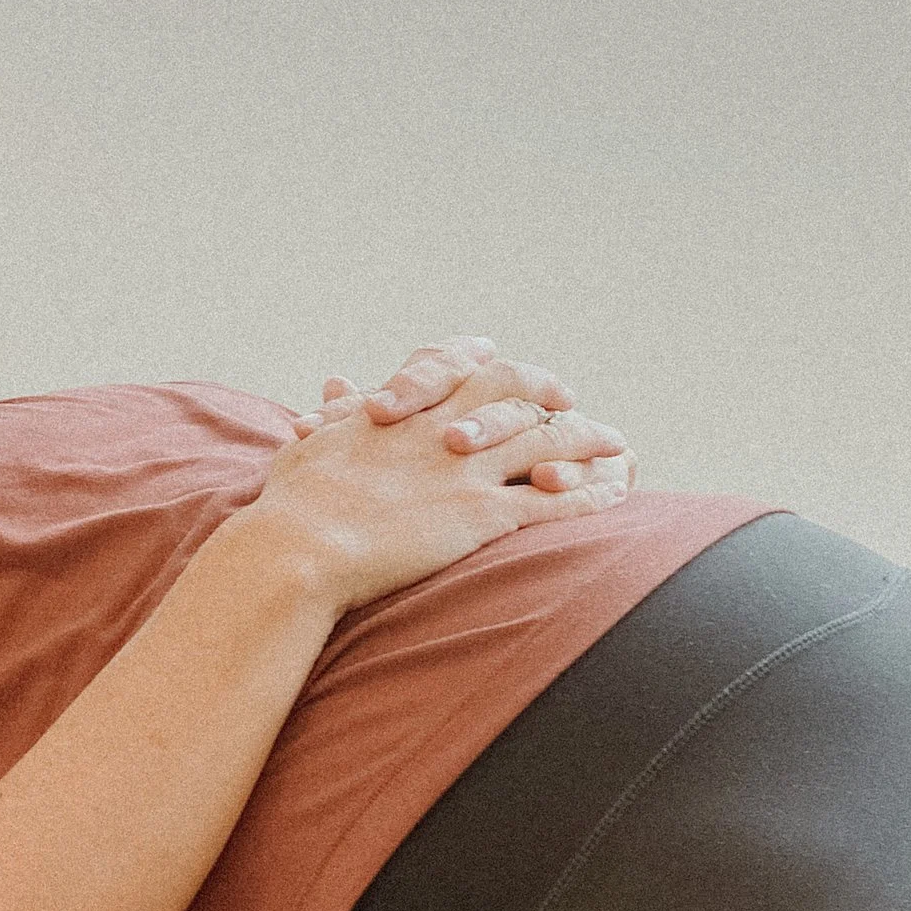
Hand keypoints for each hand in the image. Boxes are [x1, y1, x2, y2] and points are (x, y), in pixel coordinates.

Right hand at [248, 354, 633, 616]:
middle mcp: (444, 431)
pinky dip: (589, 496)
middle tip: (572, 398)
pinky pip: (552, 500)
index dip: (487, 363)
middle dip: (550, 394)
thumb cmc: (292, 505)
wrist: (300, 547)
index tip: (502, 362)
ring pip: (547, 442)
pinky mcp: (483, 514)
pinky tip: (614, 496)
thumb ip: (335, 412)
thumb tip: (338, 382)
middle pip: (516, 394)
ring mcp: (467, 470)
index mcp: (404, 414)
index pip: (458, 368)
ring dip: (587, 441)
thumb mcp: (311, 444)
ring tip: (619, 446)